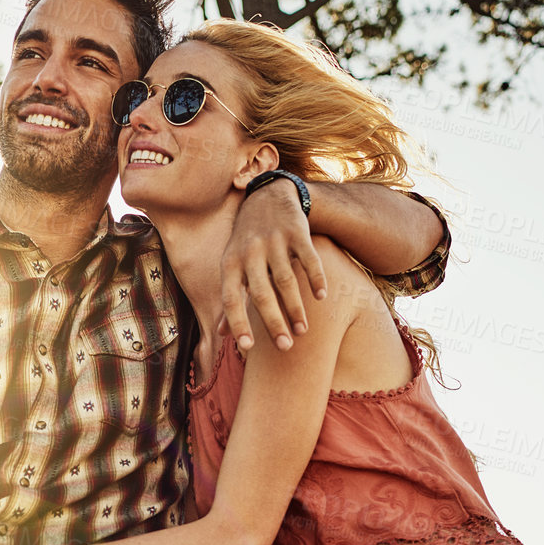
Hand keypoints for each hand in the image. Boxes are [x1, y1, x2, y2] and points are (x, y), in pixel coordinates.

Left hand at [220, 181, 327, 353]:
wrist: (267, 196)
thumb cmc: (247, 241)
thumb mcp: (232, 265)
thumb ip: (230, 299)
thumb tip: (221, 334)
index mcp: (231, 264)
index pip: (230, 299)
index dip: (238, 323)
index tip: (248, 348)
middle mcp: (250, 252)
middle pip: (261, 294)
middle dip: (273, 324)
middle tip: (285, 348)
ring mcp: (273, 240)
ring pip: (285, 281)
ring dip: (295, 308)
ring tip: (303, 331)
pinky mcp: (296, 231)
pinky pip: (308, 258)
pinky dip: (316, 278)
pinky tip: (322, 297)